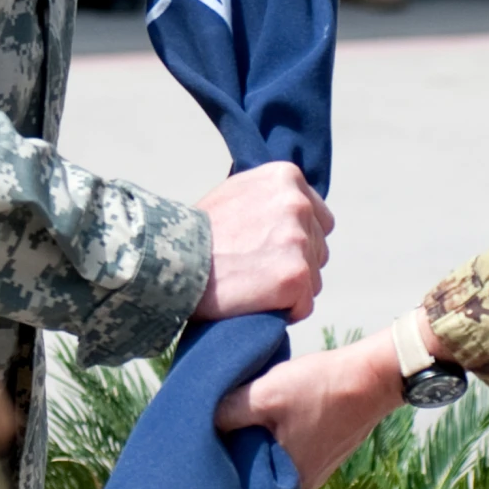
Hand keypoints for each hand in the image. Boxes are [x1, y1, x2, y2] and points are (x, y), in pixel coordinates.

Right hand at [193, 162, 334, 323]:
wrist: (170, 261)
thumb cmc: (196, 234)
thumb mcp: (236, 193)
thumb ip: (271, 198)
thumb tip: (296, 211)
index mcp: (286, 177)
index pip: (318, 218)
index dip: (295, 240)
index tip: (267, 251)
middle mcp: (298, 203)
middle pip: (318, 250)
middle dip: (293, 265)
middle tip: (253, 271)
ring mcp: (299, 239)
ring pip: (313, 279)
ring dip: (288, 290)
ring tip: (249, 285)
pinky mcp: (296, 275)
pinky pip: (303, 305)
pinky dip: (283, 312)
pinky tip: (254, 302)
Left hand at [216, 332, 402, 488]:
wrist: (374, 375)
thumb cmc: (324, 387)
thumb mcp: (267, 393)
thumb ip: (230, 410)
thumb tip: (201, 417)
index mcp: (285, 481)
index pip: (239, 482)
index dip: (221, 461)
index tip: (207, 439)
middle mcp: (301, 483)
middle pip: (254, 470)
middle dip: (238, 447)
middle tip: (222, 421)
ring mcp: (315, 467)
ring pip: (272, 456)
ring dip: (259, 437)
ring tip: (245, 412)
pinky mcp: (324, 449)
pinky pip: (290, 447)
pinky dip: (279, 432)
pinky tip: (274, 410)